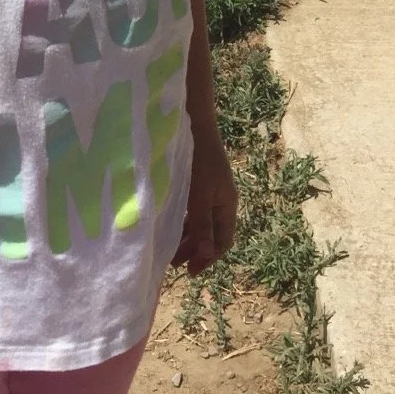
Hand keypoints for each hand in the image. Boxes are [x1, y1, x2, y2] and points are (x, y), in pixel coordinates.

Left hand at [172, 128, 237, 275]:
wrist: (193, 121)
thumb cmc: (198, 159)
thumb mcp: (199, 195)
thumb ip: (202, 224)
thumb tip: (207, 254)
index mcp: (227, 204)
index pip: (223, 241)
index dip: (208, 258)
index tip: (190, 272)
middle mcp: (220, 199)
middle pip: (210, 233)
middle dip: (194, 249)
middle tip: (172, 262)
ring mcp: (209, 189)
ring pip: (199, 221)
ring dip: (186, 236)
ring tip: (166, 246)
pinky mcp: (196, 180)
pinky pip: (191, 208)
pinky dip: (181, 219)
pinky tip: (166, 222)